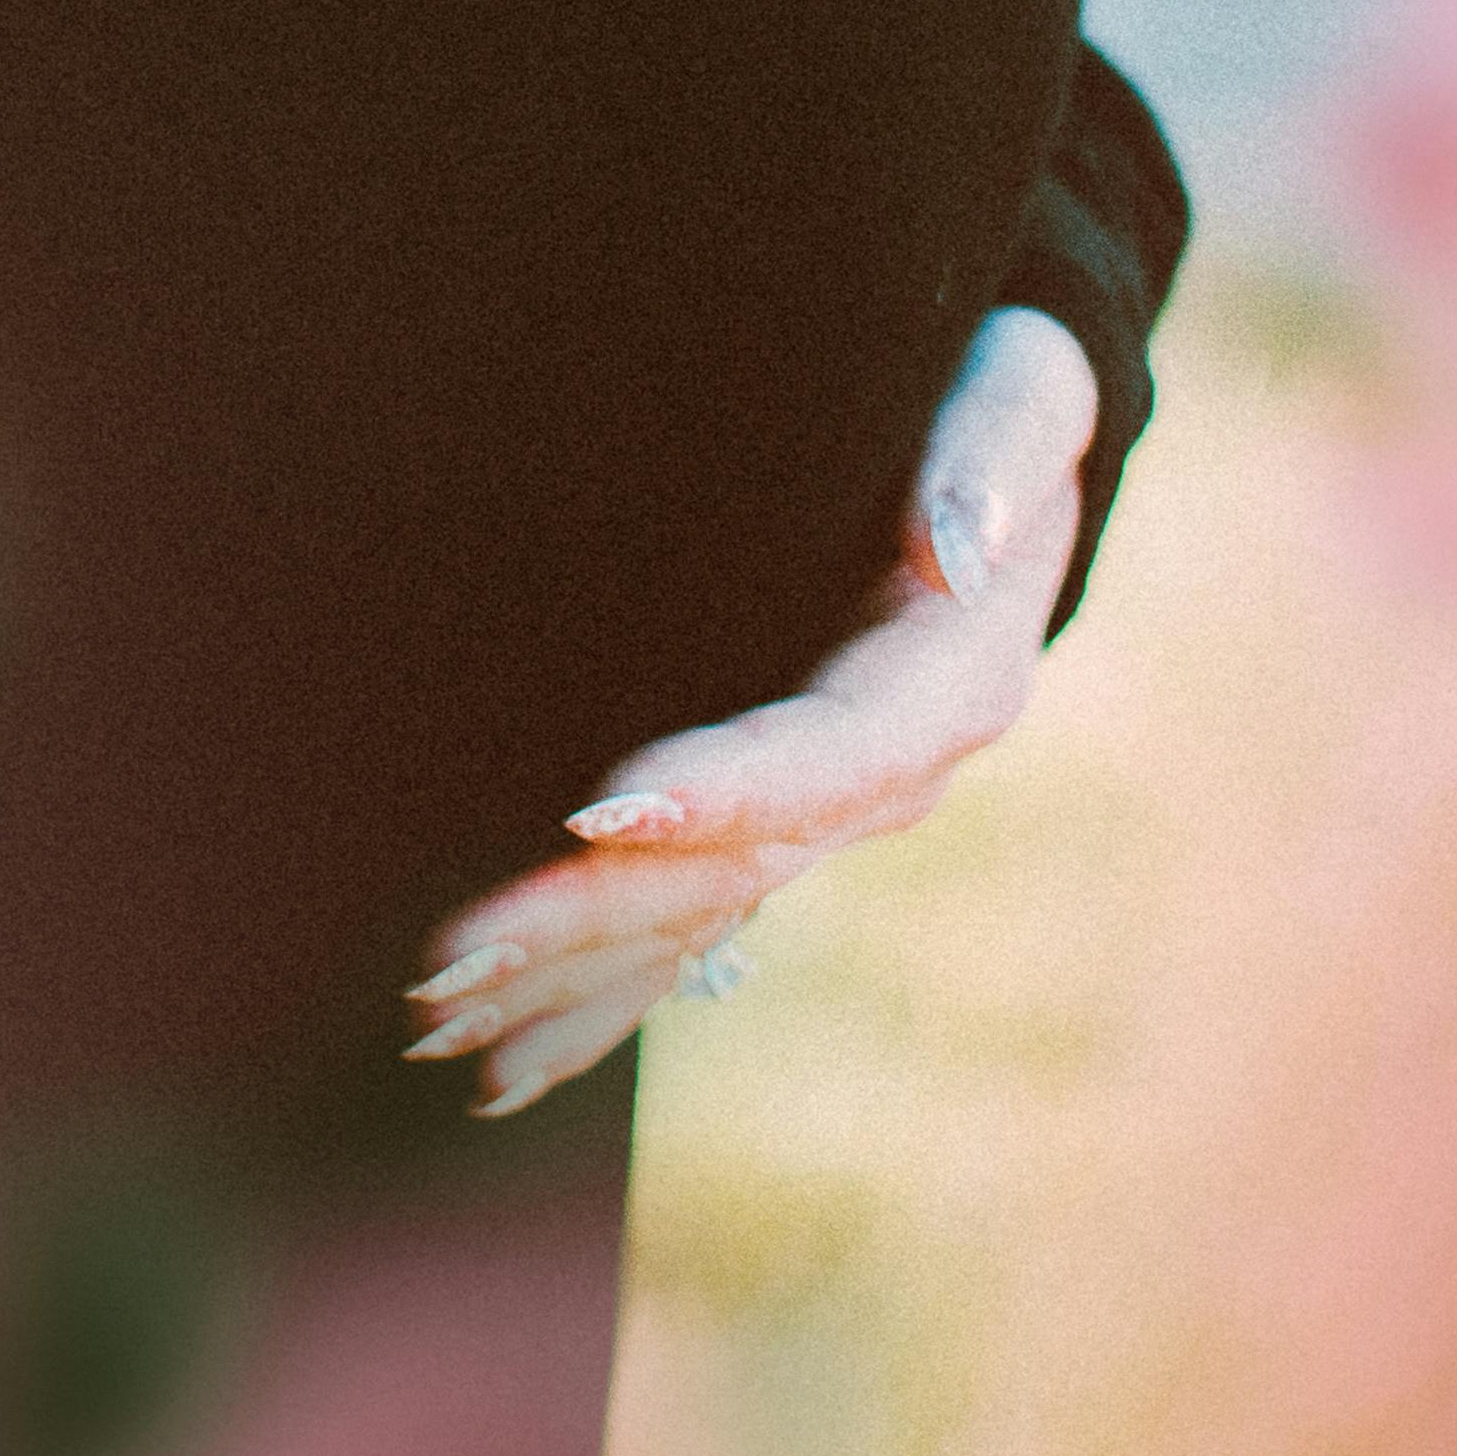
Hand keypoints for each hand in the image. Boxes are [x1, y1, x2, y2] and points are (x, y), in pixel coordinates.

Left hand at [402, 303, 1100, 1115]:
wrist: (1001, 447)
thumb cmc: (992, 383)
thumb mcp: (1023, 383)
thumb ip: (998, 444)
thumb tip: (954, 539)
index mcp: (950, 682)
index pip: (830, 757)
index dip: (723, 788)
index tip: (599, 805)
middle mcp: (889, 779)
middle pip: (734, 866)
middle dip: (593, 915)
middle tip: (450, 954)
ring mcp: (827, 820)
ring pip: (692, 919)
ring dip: (566, 977)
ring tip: (432, 1019)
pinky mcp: (774, 827)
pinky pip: (688, 933)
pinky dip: (595, 1004)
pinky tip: (497, 1072)